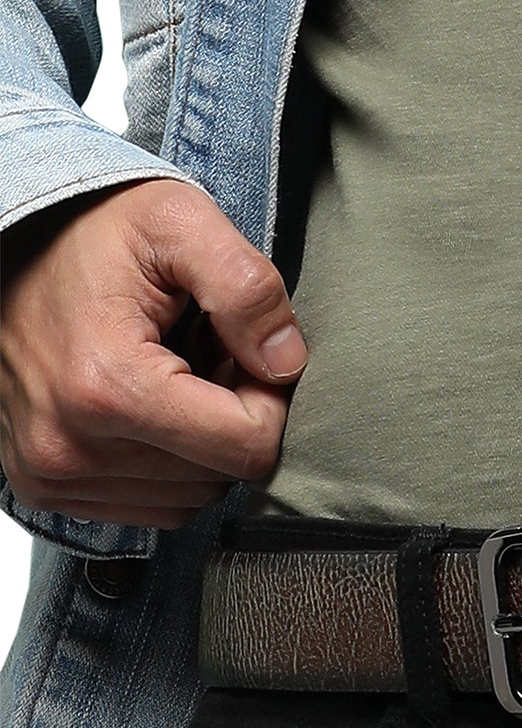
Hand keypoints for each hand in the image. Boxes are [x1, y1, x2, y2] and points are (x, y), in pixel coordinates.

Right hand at [0, 176, 305, 527]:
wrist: (7, 240)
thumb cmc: (95, 230)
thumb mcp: (180, 221)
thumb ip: (246, 288)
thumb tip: (287, 365)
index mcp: (108, 387)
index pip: (248, 448)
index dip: (268, 400)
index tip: (244, 354)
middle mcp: (71, 446)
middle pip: (220, 475)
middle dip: (230, 419)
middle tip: (202, 357)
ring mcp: (53, 474)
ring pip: (191, 496)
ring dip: (200, 443)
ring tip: (170, 377)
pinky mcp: (47, 487)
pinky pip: (153, 505)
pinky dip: (167, 464)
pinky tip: (146, 407)